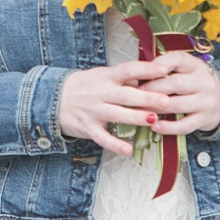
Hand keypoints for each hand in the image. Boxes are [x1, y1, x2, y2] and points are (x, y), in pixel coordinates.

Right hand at [59, 62, 174, 154]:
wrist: (53, 98)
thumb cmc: (86, 86)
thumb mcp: (103, 75)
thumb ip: (124, 77)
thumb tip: (147, 77)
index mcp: (107, 77)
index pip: (128, 70)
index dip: (145, 69)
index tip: (163, 69)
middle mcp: (101, 93)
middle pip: (126, 94)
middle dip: (146, 98)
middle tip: (166, 101)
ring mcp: (94, 110)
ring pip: (116, 114)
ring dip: (135, 117)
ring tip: (153, 120)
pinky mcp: (88, 127)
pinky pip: (102, 137)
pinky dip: (114, 144)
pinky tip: (127, 150)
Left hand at [142, 52, 219, 136]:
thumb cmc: (196, 83)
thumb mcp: (187, 70)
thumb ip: (168, 68)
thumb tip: (138, 73)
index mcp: (196, 66)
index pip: (178, 59)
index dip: (159, 64)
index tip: (143, 70)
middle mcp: (203, 82)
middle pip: (176, 83)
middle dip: (153, 88)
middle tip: (135, 93)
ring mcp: (205, 101)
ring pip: (178, 105)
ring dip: (157, 108)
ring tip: (140, 110)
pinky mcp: (204, 119)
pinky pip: (184, 125)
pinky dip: (168, 127)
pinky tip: (155, 126)